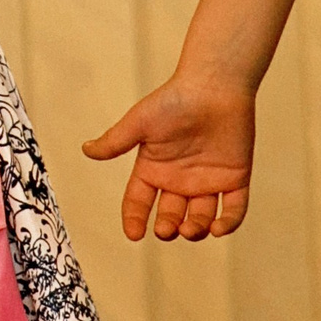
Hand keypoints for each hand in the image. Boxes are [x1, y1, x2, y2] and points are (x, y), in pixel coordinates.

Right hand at [82, 75, 255, 241]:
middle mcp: (179, 179)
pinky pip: (233, 209)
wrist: (214, 85)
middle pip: (170, 216)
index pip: (139, 201)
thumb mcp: (139, 122)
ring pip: (199, 218)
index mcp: (153, 168)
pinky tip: (217, 228)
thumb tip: (86, 150)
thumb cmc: (174, 100)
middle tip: (166, 229)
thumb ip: (116, 141)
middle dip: (167, 228)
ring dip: (194, 230)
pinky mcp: (234, 178)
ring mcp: (207, 180)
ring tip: (189, 228)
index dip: (134, 219)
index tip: (134, 234)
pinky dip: (228, 224)